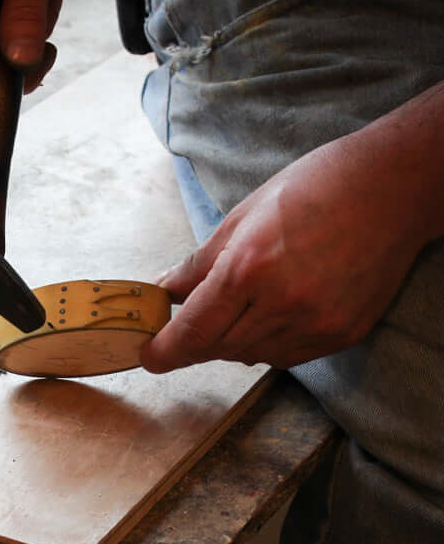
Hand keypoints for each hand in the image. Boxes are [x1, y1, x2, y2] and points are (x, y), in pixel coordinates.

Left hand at [140, 102, 442, 372]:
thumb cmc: (314, 188)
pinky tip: (273, 313)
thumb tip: (165, 292)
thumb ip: (198, 264)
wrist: (394, 186)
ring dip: (233, 341)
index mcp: (250, 269)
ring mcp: (317, 323)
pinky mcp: (343, 334)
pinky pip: (288, 356)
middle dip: (198, 341)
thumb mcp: (242, 217)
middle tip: (188, 325)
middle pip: (219, 348)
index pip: (194, 331)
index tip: (148, 356)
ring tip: (242, 305)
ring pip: (252, 355)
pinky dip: (268, 343)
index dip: (165, 351)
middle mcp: (284, 304)